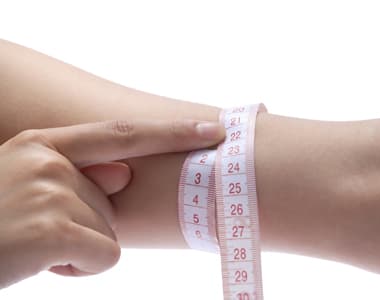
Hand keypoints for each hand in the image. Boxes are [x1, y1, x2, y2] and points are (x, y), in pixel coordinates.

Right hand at [0, 119, 224, 287]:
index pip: (123, 133)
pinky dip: (81, 269)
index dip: (171, 132)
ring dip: (79, 249)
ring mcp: (50, 192)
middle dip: (88, 227)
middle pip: (114, 203)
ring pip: (111, 234)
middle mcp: (49, 161)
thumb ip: (78, 174)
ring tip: (33, 247)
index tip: (211, 129)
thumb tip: (123, 172)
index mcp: (44, 145)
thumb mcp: (27, 185)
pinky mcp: (52, 230)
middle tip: (39, 233)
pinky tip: (41, 263)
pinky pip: (105, 257)